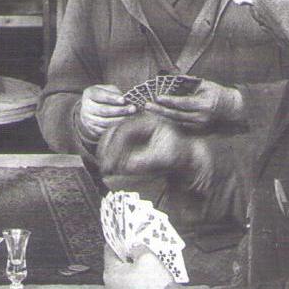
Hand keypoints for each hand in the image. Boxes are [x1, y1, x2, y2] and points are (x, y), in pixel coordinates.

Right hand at [79, 84, 137, 141]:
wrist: (92, 109)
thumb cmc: (104, 97)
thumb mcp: (108, 90)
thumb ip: (115, 93)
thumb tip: (127, 101)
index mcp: (89, 94)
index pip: (100, 95)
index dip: (112, 98)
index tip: (123, 100)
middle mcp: (86, 107)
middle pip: (103, 110)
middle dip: (120, 110)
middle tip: (133, 109)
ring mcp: (88, 119)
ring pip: (105, 122)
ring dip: (120, 120)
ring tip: (132, 117)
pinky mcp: (92, 129)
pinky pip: (105, 131)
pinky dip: (116, 128)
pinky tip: (126, 125)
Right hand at [98, 113, 214, 193]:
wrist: (185, 156)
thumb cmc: (178, 156)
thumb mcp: (164, 158)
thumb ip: (145, 162)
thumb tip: (125, 167)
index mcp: (148, 121)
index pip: (125, 131)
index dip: (115, 148)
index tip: (111, 164)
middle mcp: (138, 121)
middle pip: (114, 130)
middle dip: (106, 148)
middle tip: (103, 167)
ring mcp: (134, 128)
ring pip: (112, 135)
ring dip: (105, 151)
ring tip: (104, 168)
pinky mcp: (131, 137)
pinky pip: (115, 142)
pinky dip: (109, 153)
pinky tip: (108, 166)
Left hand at [103, 247, 172, 288]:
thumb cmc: (155, 285)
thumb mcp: (147, 257)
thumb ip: (137, 248)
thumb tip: (133, 247)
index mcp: (111, 274)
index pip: (109, 252)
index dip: (118, 242)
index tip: (124, 238)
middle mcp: (111, 288)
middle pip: (117, 266)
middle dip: (127, 257)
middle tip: (138, 250)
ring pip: (124, 278)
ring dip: (133, 271)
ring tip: (146, 265)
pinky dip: (138, 283)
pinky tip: (149, 279)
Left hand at [144, 80, 243, 129]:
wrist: (230, 107)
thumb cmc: (216, 93)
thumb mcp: (204, 84)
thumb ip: (188, 83)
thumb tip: (171, 80)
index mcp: (204, 104)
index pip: (184, 103)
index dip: (170, 101)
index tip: (158, 97)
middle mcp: (201, 117)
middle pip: (177, 115)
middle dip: (160, 110)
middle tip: (147, 106)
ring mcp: (199, 126)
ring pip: (177, 121)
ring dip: (162, 114)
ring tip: (151, 108)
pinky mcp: (197, 130)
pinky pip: (180, 124)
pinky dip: (170, 118)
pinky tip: (160, 113)